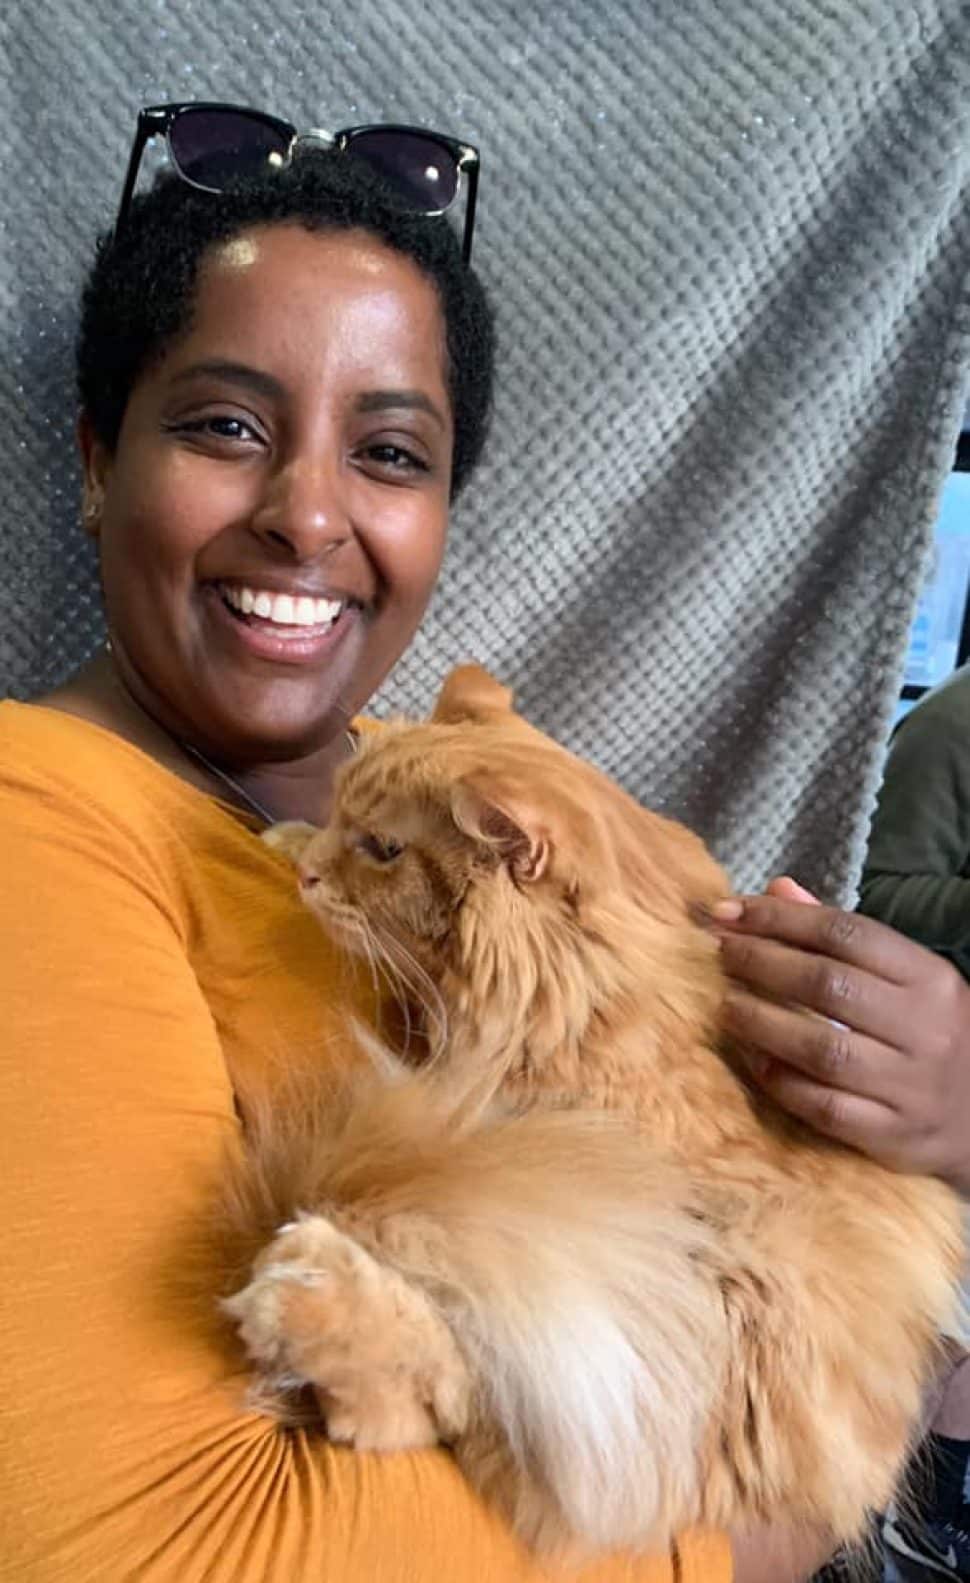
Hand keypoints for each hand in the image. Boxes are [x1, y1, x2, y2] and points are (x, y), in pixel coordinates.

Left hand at [710, 877, 969, 1193]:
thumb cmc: (929, 1032)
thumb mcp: (905, 978)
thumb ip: (841, 934)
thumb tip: (776, 889)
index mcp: (930, 978)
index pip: (846, 932)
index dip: (781, 918)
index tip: (730, 912)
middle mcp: (925, 1028)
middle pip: (828, 985)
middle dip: (762, 963)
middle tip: (720, 953)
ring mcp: (911, 1086)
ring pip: (822, 1049)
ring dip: (762, 1022)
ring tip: (726, 1006)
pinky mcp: (893, 1135)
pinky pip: (826, 1107)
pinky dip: (782, 1082)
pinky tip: (754, 1061)